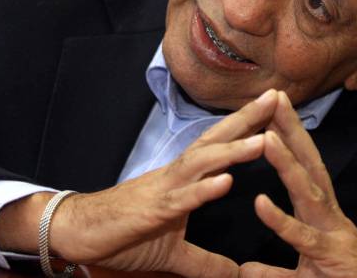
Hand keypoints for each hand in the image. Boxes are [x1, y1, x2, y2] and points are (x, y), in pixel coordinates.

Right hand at [0, 89, 278, 277]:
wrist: (79, 233)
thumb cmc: (124, 232)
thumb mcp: (174, 253)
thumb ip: (206, 261)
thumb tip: (234, 275)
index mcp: (185, 180)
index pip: (221, 146)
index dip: (248, 127)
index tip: (276, 108)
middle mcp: (178, 176)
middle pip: (216, 141)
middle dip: (247, 119)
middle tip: (277, 97)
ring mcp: (165, 190)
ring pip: (203, 164)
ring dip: (233, 151)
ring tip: (263, 139)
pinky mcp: (152, 211)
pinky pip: (181, 199)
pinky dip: (204, 190)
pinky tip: (226, 181)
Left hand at [240, 92, 356, 277]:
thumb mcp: (304, 277)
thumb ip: (274, 271)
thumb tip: (246, 269)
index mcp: (320, 214)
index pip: (305, 167)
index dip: (289, 138)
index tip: (272, 110)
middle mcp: (328, 215)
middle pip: (309, 165)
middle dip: (292, 130)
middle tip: (275, 98)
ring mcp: (331, 233)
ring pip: (308, 192)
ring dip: (287, 164)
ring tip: (266, 138)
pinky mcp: (329, 256)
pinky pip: (302, 238)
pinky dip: (281, 221)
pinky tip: (261, 203)